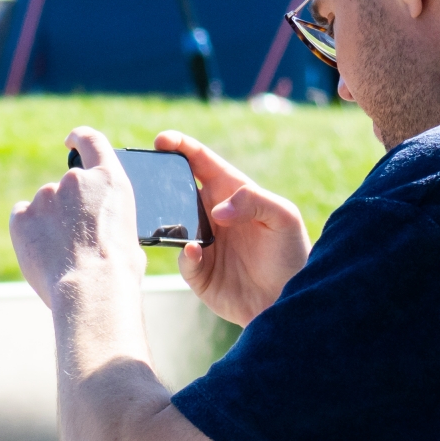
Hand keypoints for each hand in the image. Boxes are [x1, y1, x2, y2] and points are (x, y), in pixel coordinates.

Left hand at [10, 126, 143, 306]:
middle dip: (69, 209)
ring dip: (50, 225)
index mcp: (109, 180)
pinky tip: (42, 253)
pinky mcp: (21, 216)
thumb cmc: (118, 271)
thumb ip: (110, 217)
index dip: (79, 138)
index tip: (70, 140)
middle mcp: (76, 180)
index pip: (92, 141)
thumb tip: (102, 226)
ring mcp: (46, 195)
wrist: (91, 289)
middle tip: (74, 239)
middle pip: (67, 187)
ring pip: (44, 207)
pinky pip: (23, 219)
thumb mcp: (129, 235)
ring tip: (62, 256)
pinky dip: (30, 233)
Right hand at [156, 132, 308, 325]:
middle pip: (177, 189)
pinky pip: (182, 257)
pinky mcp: (198, 271)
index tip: (162, 140)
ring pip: (172, 223)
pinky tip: (195, 251)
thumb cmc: (291, 253)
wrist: (288, 300)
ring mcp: (202, 242)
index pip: (201, 162)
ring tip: (166, 214)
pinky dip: (185, 253)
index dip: (181, 147)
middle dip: (161, 179)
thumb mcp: (284, 217)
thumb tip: (218, 210)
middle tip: (149, 173)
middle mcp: (211, 214)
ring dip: (165, 218)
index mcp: (231, 192)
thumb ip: (255, 201)